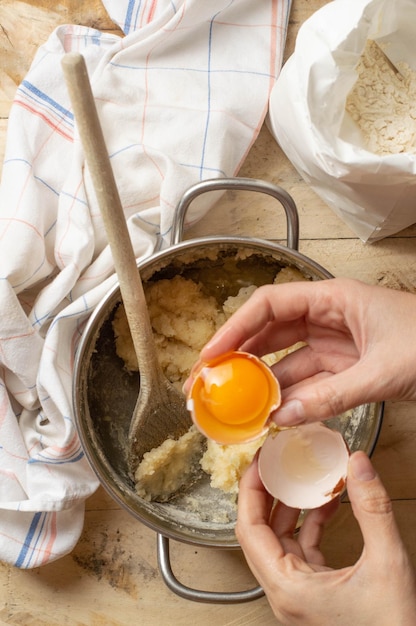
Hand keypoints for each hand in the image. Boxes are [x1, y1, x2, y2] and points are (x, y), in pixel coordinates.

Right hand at [190, 278, 415, 425]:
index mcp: (333, 299)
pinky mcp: (346, 367)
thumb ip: (333, 395)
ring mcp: (336, 343)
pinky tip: (273, 415)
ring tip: (237, 407)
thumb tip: (284, 417)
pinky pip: (308, 381)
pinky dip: (290, 398)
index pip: (269, 304)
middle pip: (270, 332)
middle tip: (211, 383)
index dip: (235, 327)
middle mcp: (327, 317)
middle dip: (239, 356)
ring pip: (286, 360)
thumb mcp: (384, 369)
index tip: (211, 355)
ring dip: (263, 383)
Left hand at [236, 451, 415, 624]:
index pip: (249, 530)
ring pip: (280, 541)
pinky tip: (327, 505)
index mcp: (288, 589)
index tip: (259, 462)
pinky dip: (310, 525)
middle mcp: (285, 593)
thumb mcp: (387, 564)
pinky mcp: (314, 594)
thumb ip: (372, 510)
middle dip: (267, 493)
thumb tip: (358, 465)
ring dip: (290, 507)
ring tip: (301, 477)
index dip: (250, 491)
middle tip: (275, 463)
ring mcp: (298, 595)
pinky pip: (302, 551)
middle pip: (259, 533)